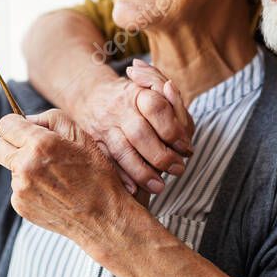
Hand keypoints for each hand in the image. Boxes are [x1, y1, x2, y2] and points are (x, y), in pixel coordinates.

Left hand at [0, 109, 142, 251]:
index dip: (15, 125)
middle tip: (33, 149)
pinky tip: (53, 191)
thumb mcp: (81, 136)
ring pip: (11, 169)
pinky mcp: (21, 206)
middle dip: (12, 144)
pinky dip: (30, 187)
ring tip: (54, 176)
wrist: (103, 216)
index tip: (24, 129)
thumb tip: (26, 120)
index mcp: (40, 144)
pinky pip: (17, 188)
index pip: (5, 124)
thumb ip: (50, 119)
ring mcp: (21, 188)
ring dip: (25, 168)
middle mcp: (25, 166)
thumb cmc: (97, 173)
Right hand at [72, 64, 193, 195]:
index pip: (156, 108)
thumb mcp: (152, 87)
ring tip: (159, 187)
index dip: (173, 130)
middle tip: (178, 169)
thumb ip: (170, 97)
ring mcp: (104, 128)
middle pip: (139, 133)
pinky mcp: (94, 144)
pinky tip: (134, 189)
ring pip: (122, 151)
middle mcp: (118, 110)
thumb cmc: (132, 98)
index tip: (186, 148)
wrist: (90, 97)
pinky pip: (107, 162)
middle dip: (161, 155)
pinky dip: (121, 176)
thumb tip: (173, 94)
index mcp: (136, 94)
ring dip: (142, 172)